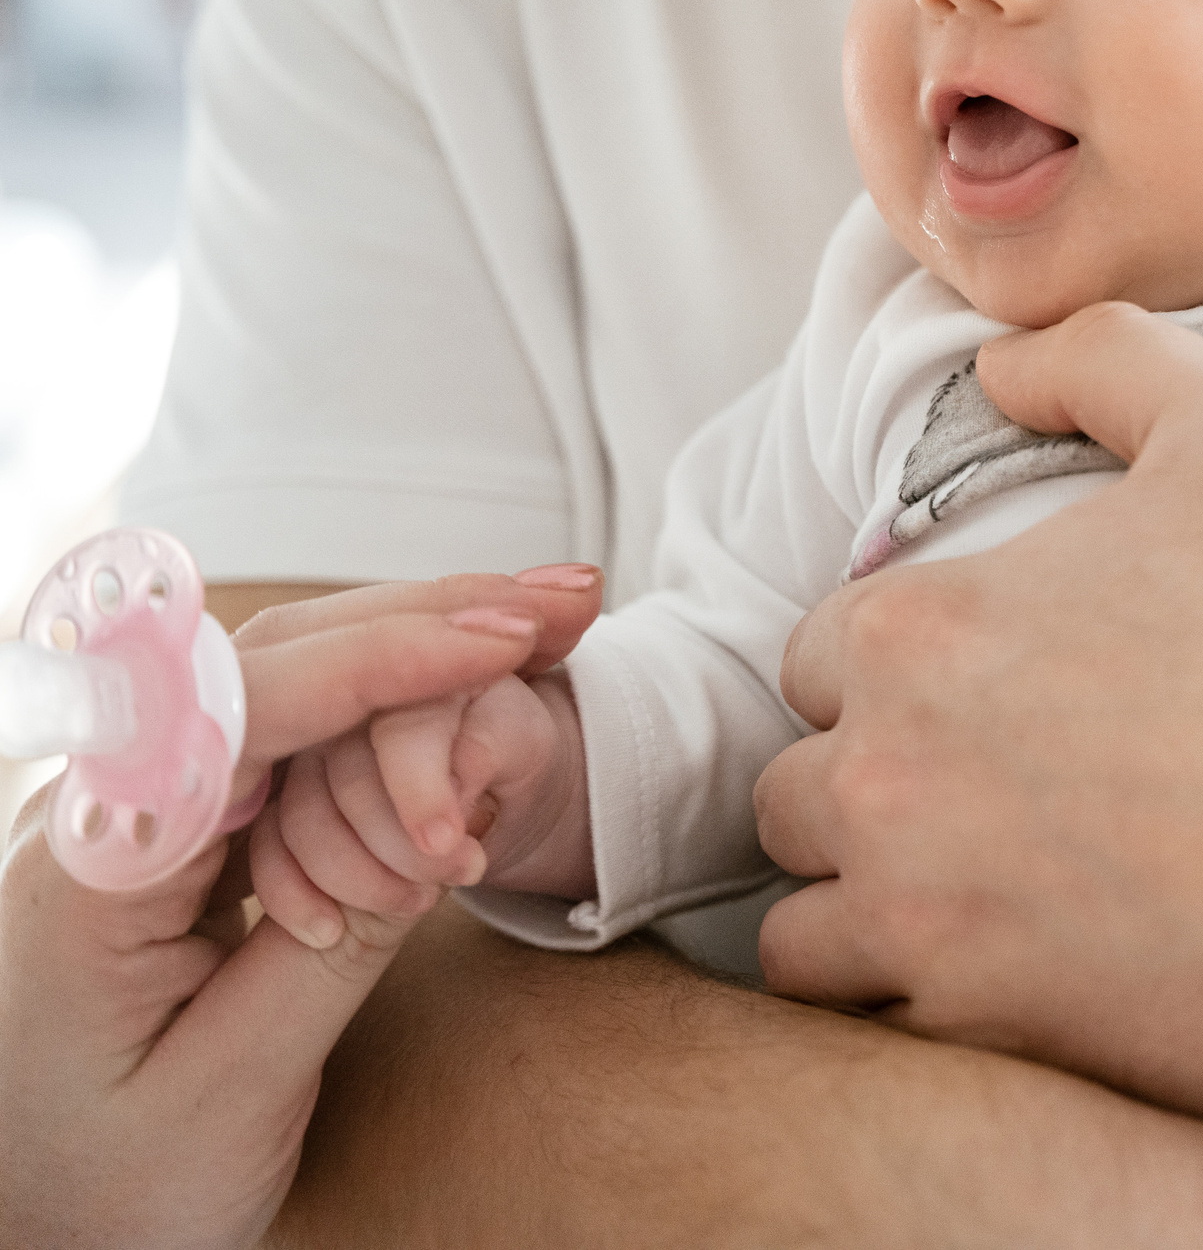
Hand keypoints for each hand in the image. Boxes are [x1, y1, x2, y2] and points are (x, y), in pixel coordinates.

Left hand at [0, 566, 601, 1249]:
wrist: (30, 1239)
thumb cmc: (109, 1188)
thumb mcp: (236, 1089)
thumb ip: (332, 950)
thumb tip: (432, 835)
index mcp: (93, 877)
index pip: (243, 716)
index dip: (380, 661)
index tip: (498, 639)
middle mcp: (104, 816)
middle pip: (270, 665)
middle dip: (423, 620)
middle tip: (561, 604)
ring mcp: (141, 814)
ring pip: (284, 683)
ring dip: (415, 640)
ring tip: (541, 618)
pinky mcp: (181, 831)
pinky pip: (288, 733)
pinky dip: (389, 691)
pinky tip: (464, 667)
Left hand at [754, 301, 1202, 1138]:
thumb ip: (1098, 358)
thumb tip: (996, 365)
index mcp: (923, 632)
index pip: (822, 654)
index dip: (902, 666)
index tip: (991, 688)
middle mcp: (891, 784)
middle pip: (796, 794)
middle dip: (872, 788)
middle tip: (990, 794)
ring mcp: (932, 927)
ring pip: (805, 932)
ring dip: (869, 908)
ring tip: (978, 897)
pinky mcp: (996, 1040)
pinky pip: (887, 1036)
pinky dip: (933, 1007)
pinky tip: (1029, 971)